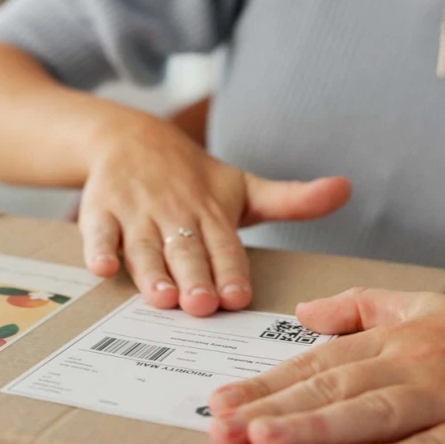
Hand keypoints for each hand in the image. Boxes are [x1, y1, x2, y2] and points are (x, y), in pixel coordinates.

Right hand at [79, 114, 350, 316]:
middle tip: (201, 306)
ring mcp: (136, 211)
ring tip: (161, 298)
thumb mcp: (243, 186)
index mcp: (212, 211)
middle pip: (186, 250)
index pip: (225, 245)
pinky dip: (100, 248)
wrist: (129, 137)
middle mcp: (176, 211)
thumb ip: (291, 200)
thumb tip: (346, 188)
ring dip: (152, 271)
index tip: (238, 297)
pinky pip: (98, 231)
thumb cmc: (193, 177)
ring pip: (145, 245)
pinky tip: (103, 268)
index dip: (231, 271)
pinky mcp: (101, 210)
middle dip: (194, 278)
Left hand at [208, 288, 444, 443]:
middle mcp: (413, 362)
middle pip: (333, 386)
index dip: (267, 383)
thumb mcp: (422, 307)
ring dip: (315, 427)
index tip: (221, 401)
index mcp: (394, 337)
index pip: (317, 360)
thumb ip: (359, 308)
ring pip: (371, 413)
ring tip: (264, 439)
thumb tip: (303, 313)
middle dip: (272, 408)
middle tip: (221, 427)